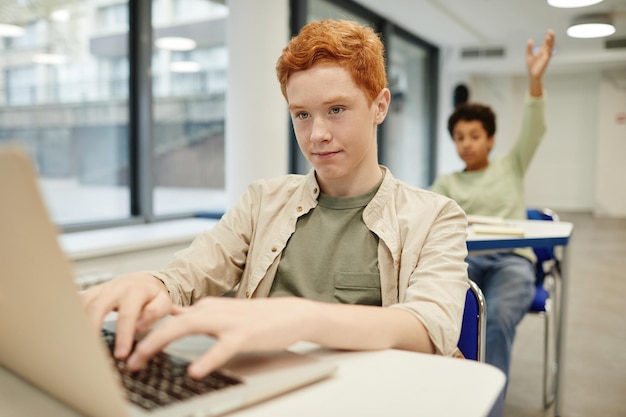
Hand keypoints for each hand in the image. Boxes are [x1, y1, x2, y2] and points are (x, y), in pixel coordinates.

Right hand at [81, 272, 171, 358]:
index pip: (127, 315)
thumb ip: (155, 312)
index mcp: (136, 291)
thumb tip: (139, 326)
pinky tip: (70, 333)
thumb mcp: (163, 302)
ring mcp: (101, 289)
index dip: (123, 335)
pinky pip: (78, 303)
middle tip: (91, 351)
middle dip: (92, 329)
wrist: (142, 280)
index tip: (121, 354)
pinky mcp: (92, 293)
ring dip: (78, 324)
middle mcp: (116, 288)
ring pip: (84, 304)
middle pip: (97, 307)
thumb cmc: (152, 296)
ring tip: (77, 345)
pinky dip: (72, 317)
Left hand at [126, 297, 307, 377]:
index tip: (122, 346)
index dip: (143, 330)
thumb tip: (172, 316)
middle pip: (170, 322)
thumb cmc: (258, 318)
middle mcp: (212, 310)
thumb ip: (197, 316)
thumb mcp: (221, 314)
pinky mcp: (245, 334)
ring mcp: (228, 321)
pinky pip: (221, 347)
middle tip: (127, 361)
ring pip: (188, 328)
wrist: (291, 314)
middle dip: (144, 341)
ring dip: (160, 343)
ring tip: (142, 359)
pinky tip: (194, 371)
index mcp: (206, 307)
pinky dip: (207, 359)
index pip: (167, 316)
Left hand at [526, 29, 554, 95]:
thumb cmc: (532, 66)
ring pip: (550, 47)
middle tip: (550, 31)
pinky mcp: (546, 61)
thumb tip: (530, 39)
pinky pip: (548, 54)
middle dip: (551, 37)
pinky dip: (548, 49)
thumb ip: (529, 48)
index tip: (549, 30)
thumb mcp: (529, 55)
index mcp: (542, 51)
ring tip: (549, 35)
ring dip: (550, 41)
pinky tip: (547, 44)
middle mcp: (545, 53)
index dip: (548, 37)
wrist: (532, 75)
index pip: (546, 42)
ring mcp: (546, 57)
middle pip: (550, 43)